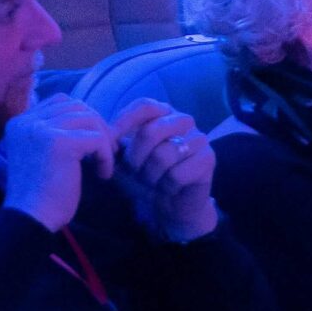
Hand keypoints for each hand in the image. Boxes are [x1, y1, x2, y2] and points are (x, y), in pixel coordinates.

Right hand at [0, 95, 114, 230]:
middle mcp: (27, 121)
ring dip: (104, 141)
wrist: (30, 218)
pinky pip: (97, 139)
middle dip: (97, 126)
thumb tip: (90, 119)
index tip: (93, 142)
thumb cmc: (39, 193)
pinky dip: (106, 156)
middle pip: (77, 106)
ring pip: (90, 119)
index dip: (83, 118)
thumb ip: (54, 133)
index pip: (60, 101)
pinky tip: (103, 174)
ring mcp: (42, 129)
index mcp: (19, 122)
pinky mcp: (60, 142)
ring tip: (103, 164)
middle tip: (107, 151)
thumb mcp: (40, 154)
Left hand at [112, 100, 219, 242]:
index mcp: (163, 114)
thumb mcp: (123, 161)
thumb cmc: (147, 177)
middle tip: (135, 172)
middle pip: (152, 130)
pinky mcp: (208, 159)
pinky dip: (166, 187)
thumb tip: (103, 136)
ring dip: (151, 176)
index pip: (144, 106)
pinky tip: (170, 188)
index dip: (124, 122)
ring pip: (164, 155)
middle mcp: (183, 121)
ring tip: (154, 181)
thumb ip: (113, 146)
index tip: (111, 144)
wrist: (171, 205)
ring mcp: (199, 138)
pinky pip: (177, 174)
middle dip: (136, 158)